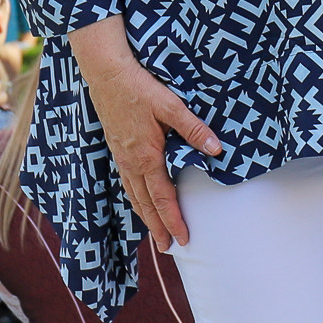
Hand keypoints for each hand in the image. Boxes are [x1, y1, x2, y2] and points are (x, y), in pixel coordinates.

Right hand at [70, 16, 221, 252]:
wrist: (106, 74)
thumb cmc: (140, 87)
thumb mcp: (171, 105)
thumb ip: (194, 129)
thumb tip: (217, 149)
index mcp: (146, 156)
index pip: (163, 197)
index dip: (173, 219)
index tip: (183, 238)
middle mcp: (131, 162)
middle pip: (145, 203)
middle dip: (158, 227)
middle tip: (169, 248)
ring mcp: (121, 156)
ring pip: (133, 195)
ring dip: (145, 216)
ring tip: (154, 234)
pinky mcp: (116, 148)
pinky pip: (126, 182)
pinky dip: (134, 198)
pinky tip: (139, 201)